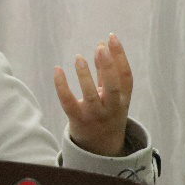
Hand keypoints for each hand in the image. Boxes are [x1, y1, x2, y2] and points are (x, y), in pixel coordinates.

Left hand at [53, 33, 131, 156]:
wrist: (100, 146)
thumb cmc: (107, 112)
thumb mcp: (113, 95)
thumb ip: (106, 73)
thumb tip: (100, 46)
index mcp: (123, 99)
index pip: (126, 77)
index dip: (120, 56)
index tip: (111, 37)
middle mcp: (111, 108)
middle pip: (113, 87)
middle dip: (107, 67)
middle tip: (100, 48)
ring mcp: (94, 115)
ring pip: (90, 96)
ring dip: (85, 76)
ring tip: (78, 58)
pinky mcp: (77, 119)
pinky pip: (68, 102)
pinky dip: (62, 86)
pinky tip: (57, 70)